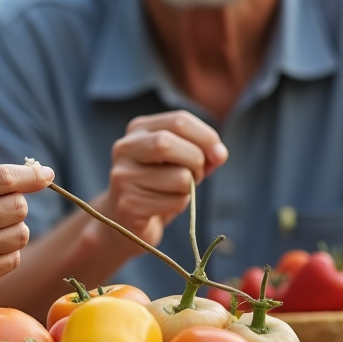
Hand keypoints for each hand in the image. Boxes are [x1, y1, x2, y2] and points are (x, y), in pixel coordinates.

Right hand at [0, 162, 54, 297]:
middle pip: (18, 207)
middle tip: (0, 210)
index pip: (4, 179)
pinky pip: (15, 258)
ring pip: (21, 234)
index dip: (31, 176)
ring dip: (14, 231)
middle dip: (17, 206)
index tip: (47, 175)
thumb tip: (43, 176)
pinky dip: (8, 253)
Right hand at [93, 111, 226, 252]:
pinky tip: (164, 206)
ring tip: (176, 192)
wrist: (124, 221)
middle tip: (197, 175)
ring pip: (180, 177)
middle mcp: (125, 148)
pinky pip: (175, 202)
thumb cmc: (158, 185)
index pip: (179, 120)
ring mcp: (123, 176)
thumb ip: (201, 151)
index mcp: (138, 129)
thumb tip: (219, 154)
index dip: (207, 137)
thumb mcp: (179, 160)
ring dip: (190, 188)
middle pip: (169, 143)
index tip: (219, 155)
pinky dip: (181, 205)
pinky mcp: (128, 204)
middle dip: (196, 161)